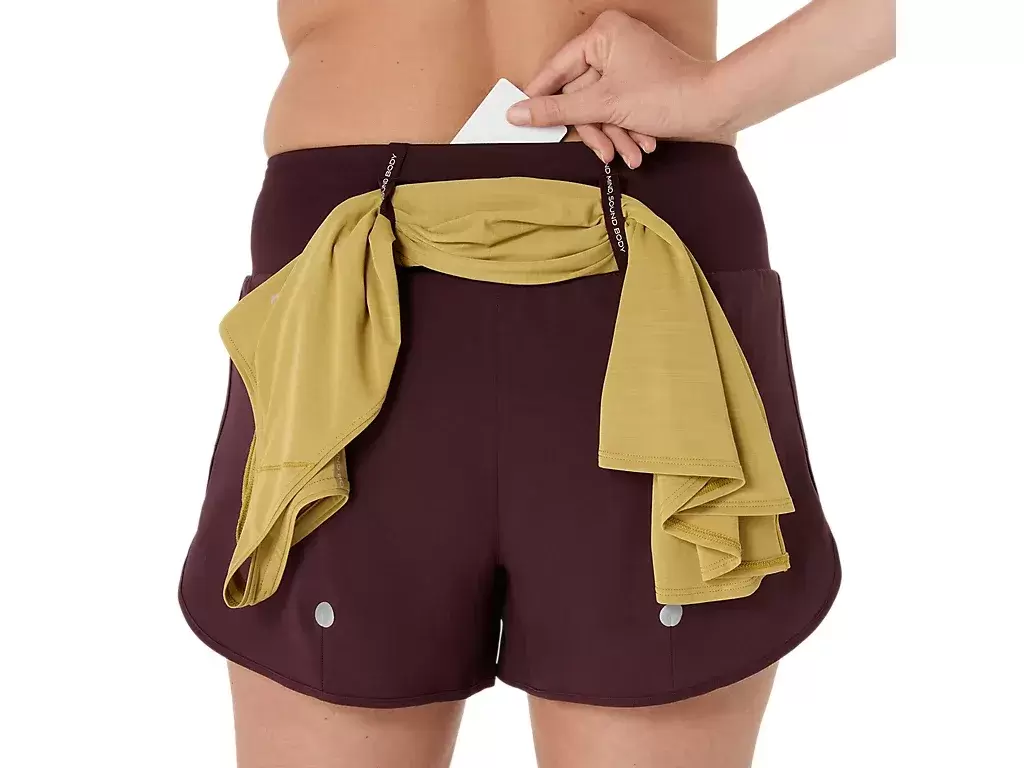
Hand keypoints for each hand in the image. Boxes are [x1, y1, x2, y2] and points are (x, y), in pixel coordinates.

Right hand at [506, 10, 728, 167]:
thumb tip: (516, 114)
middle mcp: (613, 43)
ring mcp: (626, 64)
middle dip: (598, 129)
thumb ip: (556, 110)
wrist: (714, 108)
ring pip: (600, 108)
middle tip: (604, 151)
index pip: (557, 69)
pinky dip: (627, 131)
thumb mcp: (604, 106)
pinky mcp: (637, 84)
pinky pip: (617, 110)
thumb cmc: (666, 95)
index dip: (541, 98)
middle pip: (580, 95)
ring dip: (615, 136)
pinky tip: (641, 146)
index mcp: (602, 34)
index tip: (522, 119)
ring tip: (630, 155)